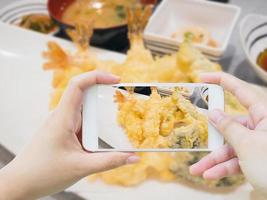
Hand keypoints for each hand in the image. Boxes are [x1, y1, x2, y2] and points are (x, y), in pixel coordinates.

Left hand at [0, 71, 138, 199]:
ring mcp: (61, 124)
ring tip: (117, 118)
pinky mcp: (63, 133)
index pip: (77, 85)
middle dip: (104, 94)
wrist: (20, 184)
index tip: (115, 79)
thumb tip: (134, 157)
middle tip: (123, 98)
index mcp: (62, 118)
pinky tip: (103, 136)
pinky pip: (81, 122)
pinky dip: (94, 125)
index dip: (96, 76)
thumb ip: (109, 162)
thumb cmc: (43, 174)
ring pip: (84, 110)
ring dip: (99, 112)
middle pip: (84, 95)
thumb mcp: (81, 167)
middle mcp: (61, 117)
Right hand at [189, 72, 266, 196]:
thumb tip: (213, 113)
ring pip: (230, 147)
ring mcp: (257, 144)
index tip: (203, 78)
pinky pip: (236, 161)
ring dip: (214, 160)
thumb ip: (228, 128)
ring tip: (197, 170)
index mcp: (263, 115)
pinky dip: (223, 168)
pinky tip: (210, 175)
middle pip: (230, 126)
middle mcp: (260, 127)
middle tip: (196, 135)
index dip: (221, 81)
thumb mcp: (247, 145)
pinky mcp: (255, 159)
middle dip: (212, 137)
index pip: (241, 91)